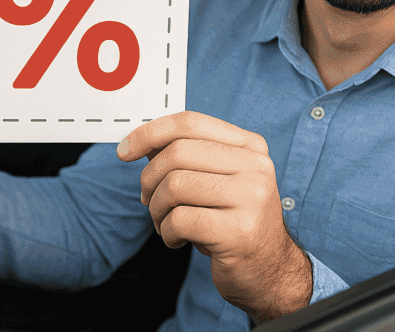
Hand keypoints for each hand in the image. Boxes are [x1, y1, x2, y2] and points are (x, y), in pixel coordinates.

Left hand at [117, 111, 311, 322]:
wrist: (270, 271)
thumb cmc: (234, 223)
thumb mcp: (217, 182)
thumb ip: (186, 158)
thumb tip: (141, 141)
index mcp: (250, 147)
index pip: (191, 123)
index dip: (150, 133)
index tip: (124, 151)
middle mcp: (255, 166)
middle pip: (178, 153)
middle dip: (150, 179)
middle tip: (147, 199)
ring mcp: (250, 198)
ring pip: (174, 186)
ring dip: (156, 209)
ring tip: (165, 222)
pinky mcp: (238, 231)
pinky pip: (180, 220)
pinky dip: (167, 232)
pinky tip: (176, 239)